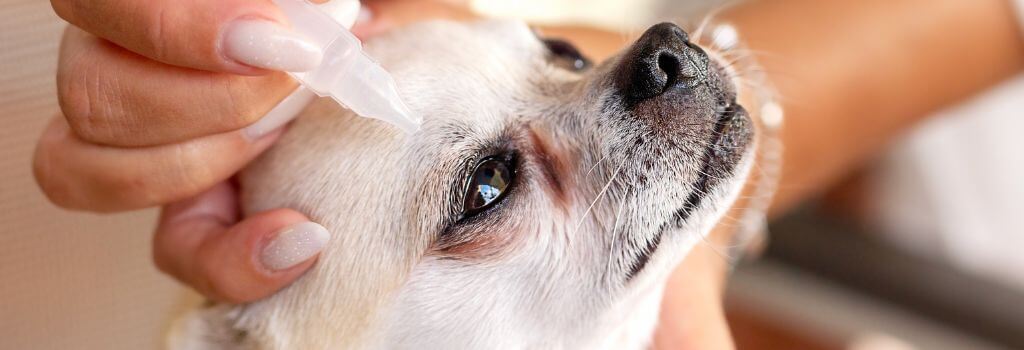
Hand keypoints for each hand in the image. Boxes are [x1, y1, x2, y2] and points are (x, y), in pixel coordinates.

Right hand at [34, 0, 351, 301]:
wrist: (376, 70)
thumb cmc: (356, 18)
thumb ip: (321, 2)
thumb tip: (331, 17)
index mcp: (152, 2)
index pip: (94, 2)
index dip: (175, 32)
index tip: (278, 46)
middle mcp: (119, 63)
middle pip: (88, 95)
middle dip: (211, 102)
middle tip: (298, 87)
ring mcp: (144, 143)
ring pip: (89, 171)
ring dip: (205, 162)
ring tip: (288, 139)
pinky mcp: (187, 212)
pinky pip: (175, 251)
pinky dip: (236, 258)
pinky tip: (305, 236)